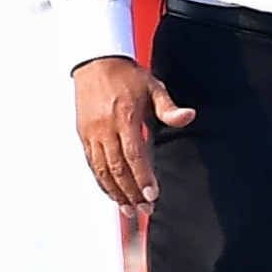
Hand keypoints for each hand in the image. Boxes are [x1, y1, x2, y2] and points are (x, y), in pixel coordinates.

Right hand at [74, 52, 192, 209]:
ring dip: (116, 193)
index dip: (143, 177)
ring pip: (102, 170)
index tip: (152, 195)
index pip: (134, 154)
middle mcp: (105, 128)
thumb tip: (188, 117)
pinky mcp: (83, 135)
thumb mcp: (152, 86)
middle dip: (132, 192)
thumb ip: (168, 107)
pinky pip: (92, 164)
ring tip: (130, 210)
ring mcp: (91, 133)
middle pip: (118, 168)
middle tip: (145, 210)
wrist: (95, 61)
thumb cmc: (126, 75)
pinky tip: (113, 194)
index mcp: (124, 117)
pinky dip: (102, 182)